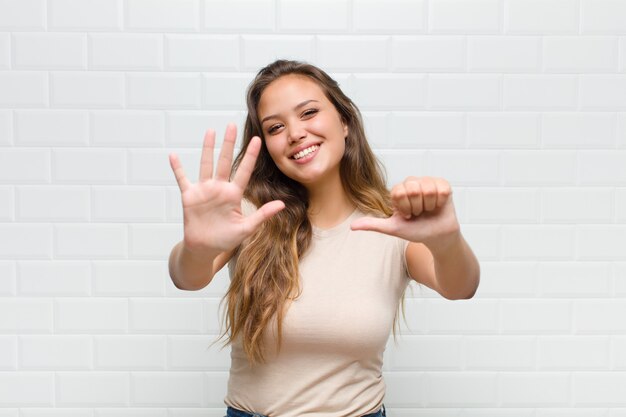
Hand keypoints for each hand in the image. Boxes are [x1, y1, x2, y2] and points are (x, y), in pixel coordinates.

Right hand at [168, 123, 284, 255]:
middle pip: (224, 161)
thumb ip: (263, 215)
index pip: (244, 171)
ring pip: (206, 164)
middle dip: (228, 144)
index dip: (250, 156)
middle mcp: (219, 188)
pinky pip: (182, 179)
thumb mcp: (246, 228)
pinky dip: (177, 168)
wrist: (205, 248)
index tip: (257, 140)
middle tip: (232, 125)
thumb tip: (282, 204)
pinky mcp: (189, 196)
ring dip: (207, 148)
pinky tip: (173, 156)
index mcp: (234, 194)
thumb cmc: (226, 239)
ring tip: (210, 131)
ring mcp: (204, 190)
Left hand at [350, 176, 459, 250]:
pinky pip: (441, 190)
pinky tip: (438, 206)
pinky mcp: (443, 185)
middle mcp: (412, 182)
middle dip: (416, 207)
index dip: (405, 208)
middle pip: (412, 189)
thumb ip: (373, 224)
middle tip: (418, 212)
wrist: (436, 237)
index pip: (399, 192)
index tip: (407, 215)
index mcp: (398, 190)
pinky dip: (440, 203)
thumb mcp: (392, 228)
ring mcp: (427, 182)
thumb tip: (352, 226)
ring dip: (429, 206)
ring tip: (428, 210)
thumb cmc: (414, 230)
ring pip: (427, 189)